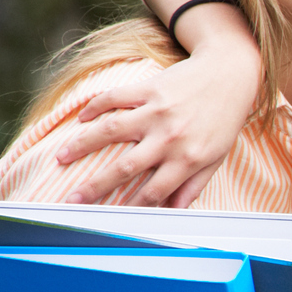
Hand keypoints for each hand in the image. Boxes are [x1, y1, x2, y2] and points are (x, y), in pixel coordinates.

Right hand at [56, 32, 261, 206]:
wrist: (231, 73)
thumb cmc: (223, 120)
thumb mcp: (215, 157)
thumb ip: (193, 185)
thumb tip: (173, 211)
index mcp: (188, 158)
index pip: (154, 192)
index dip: (130, 208)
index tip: (108, 218)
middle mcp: (170, 137)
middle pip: (125, 168)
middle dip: (95, 187)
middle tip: (71, 200)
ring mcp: (157, 111)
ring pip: (111, 131)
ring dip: (83, 145)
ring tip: (60, 158)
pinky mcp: (149, 88)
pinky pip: (115, 98)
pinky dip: (94, 107)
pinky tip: (80, 120)